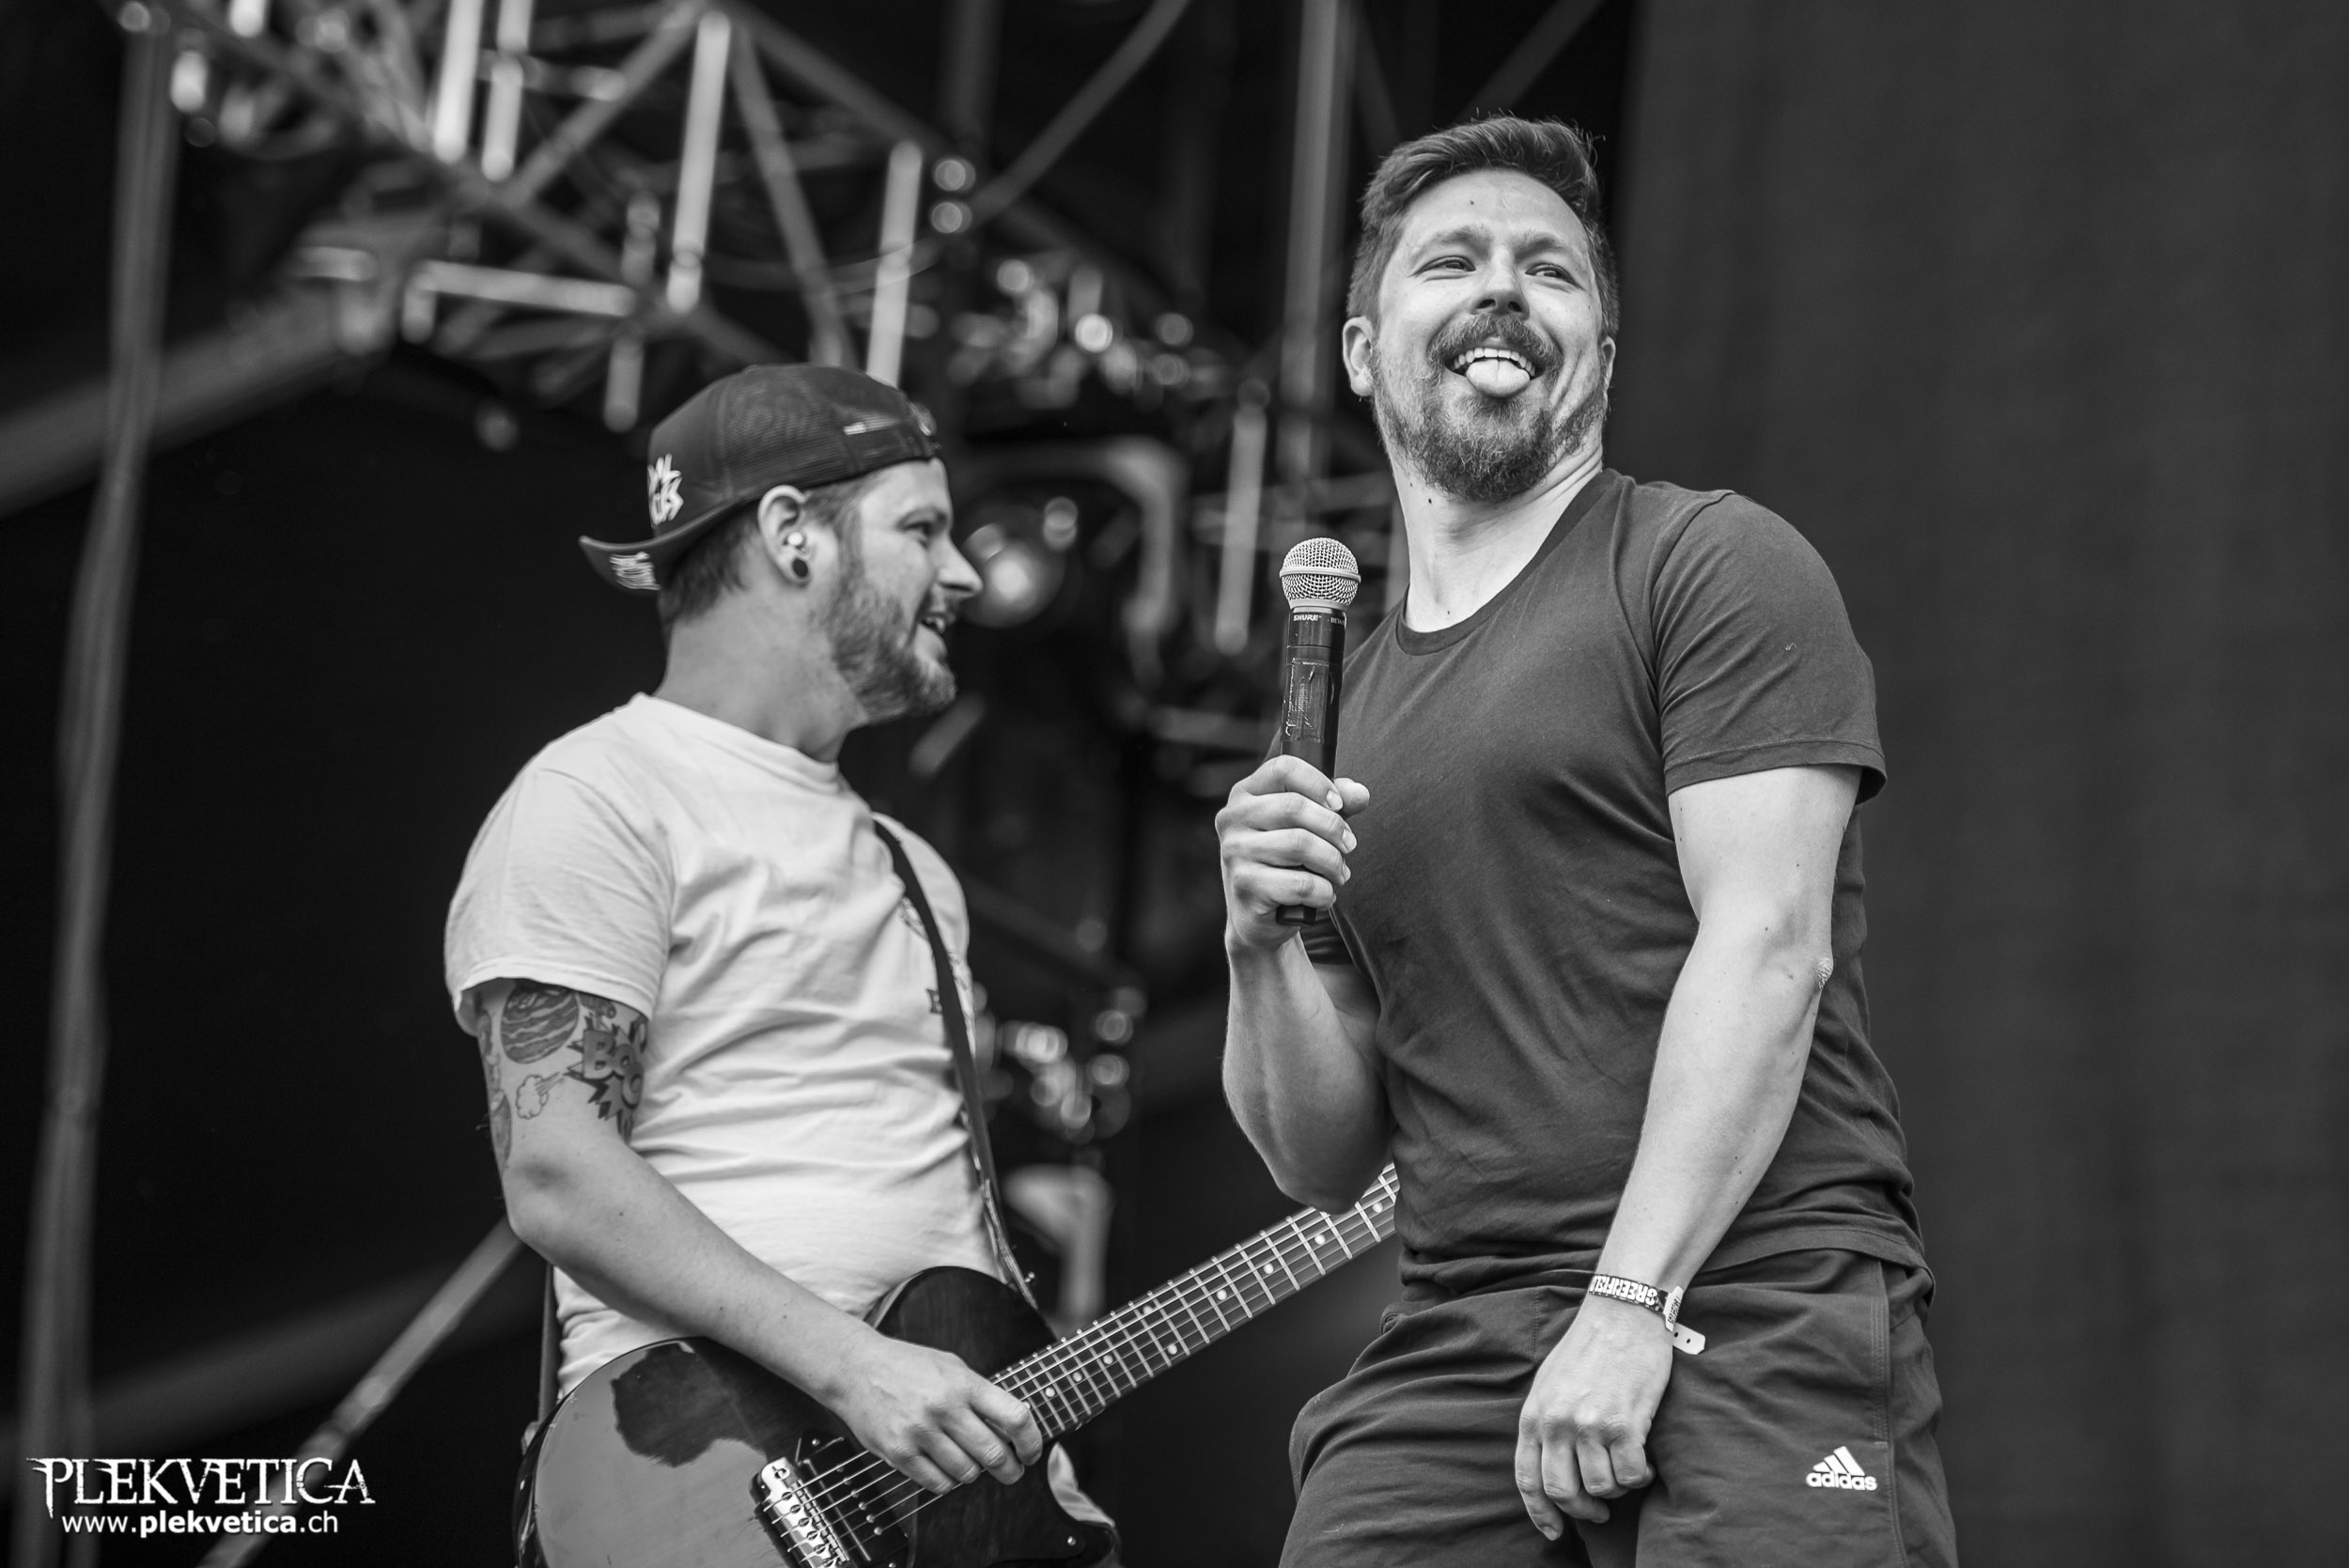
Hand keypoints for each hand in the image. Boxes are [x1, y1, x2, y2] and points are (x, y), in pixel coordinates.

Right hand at [824, 1330, 1042, 1493]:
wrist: (855, 1368)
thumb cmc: (908, 1366)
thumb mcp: (951, 1367)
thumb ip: (981, 1394)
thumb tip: (1013, 1427)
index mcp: (964, 1383)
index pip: (1015, 1417)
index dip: (1032, 1441)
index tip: (1032, 1453)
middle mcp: (944, 1408)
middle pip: (995, 1453)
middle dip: (1010, 1470)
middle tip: (1012, 1472)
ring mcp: (920, 1432)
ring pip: (967, 1473)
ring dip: (974, 1473)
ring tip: (969, 1462)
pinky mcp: (899, 1453)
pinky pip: (938, 1484)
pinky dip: (948, 1482)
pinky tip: (945, 1468)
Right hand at [1216, 757, 1370, 950]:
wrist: (1257, 916)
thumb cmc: (1284, 864)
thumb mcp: (1308, 828)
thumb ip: (1333, 805)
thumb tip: (1360, 793)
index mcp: (1245, 794)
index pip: (1283, 768)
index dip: (1318, 783)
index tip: (1338, 805)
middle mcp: (1233, 818)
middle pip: (1295, 807)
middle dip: (1334, 828)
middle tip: (1349, 846)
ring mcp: (1234, 852)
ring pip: (1300, 845)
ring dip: (1332, 862)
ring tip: (1339, 873)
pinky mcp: (1244, 885)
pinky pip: (1300, 883)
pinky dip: (1323, 891)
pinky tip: (1323, 895)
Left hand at [1515, 1294, 1673, 1536]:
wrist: (1622, 1312)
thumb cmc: (1589, 1347)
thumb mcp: (1549, 1383)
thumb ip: (1546, 1423)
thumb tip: (1551, 1465)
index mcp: (1534, 1415)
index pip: (1528, 1480)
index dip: (1540, 1514)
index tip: (1554, 1532)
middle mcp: (1557, 1423)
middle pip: (1562, 1491)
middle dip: (1582, 1510)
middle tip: (1598, 1510)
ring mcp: (1590, 1425)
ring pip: (1601, 1488)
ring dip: (1616, 1490)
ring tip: (1625, 1472)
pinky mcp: (1624, 1424)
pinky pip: (1631, 1474)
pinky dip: (1640, 1477)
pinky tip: (1644, 1463)